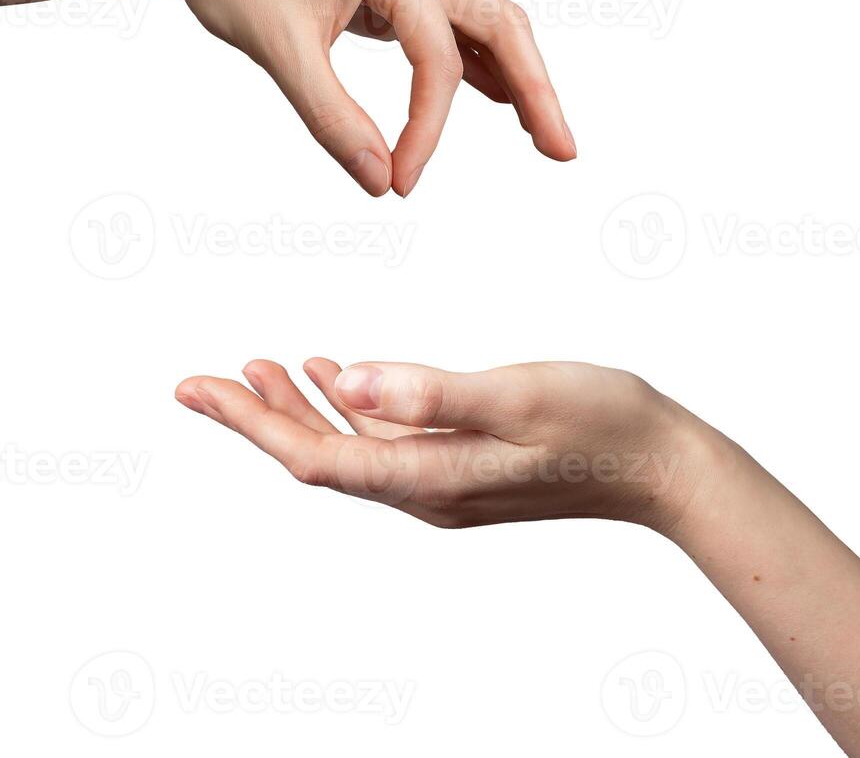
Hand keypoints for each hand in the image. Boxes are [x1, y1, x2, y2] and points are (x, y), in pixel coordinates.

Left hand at [142, 0, 577, 196]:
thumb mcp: (281, 53)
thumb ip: (333, 121)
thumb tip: (380, 181)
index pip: (438, 60)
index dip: (428, 131)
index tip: (401, 183)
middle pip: (503, 23)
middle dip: (538, 89)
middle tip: (563, 151)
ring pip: (487, 24)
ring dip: (520, 77)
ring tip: (545, 135)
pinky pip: (455, 28)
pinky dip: (481, 66)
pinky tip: (498, 102)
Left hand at [175, 359, 708, 532]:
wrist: (664, 466)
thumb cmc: (603, 423)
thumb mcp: (520, 396)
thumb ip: (433, 391)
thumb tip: (350, 379)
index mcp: (429, 479)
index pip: (315, 457)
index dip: (249, 423)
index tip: (195, 388)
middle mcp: (426, 491)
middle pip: (319, 457)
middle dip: (257, 419)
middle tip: (200, 381)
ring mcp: (445, 481)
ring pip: (349, 447)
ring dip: (300, 410)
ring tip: (259, 367)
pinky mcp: (464, 465)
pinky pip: (387, 440)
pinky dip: (352, 406)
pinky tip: (339, 376)